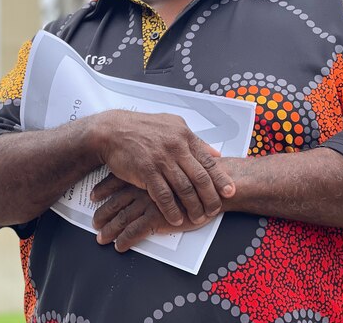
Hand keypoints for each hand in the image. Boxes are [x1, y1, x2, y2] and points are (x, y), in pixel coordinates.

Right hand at [91, 110, 234, 226]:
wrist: (112, 131)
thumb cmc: (142, 128)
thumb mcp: (172, 125)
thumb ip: (194, 141)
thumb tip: (214, 153)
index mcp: (184, 136)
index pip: (208, 161)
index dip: (220, 179)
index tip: (230, 191)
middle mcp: (175, 147)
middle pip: (199, 177)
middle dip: (210, 197)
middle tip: (215, 209)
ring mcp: (161, 159)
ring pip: (184, 188)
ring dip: (193, 206)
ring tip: (199, 217)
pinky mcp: (146, 171)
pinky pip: (163, 195)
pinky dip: (172, 210)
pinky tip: (177, 218)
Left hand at [91, 174, 216, 251]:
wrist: (214, 186)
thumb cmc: (197, 175)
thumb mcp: (176, 163)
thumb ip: (161, 166)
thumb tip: (149, 168)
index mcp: (145, 172)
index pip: (117, 179)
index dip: (103, 188)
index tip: (93, 196)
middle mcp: (143, 186)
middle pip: (116, 201)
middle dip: (103, 213)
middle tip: (94, 223)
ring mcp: (149, 202)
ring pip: (122, 217)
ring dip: (109, 229)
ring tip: (101, 238)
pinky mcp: (157, 217)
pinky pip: (135, 230)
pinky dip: (124, 239)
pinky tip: (119, 245)